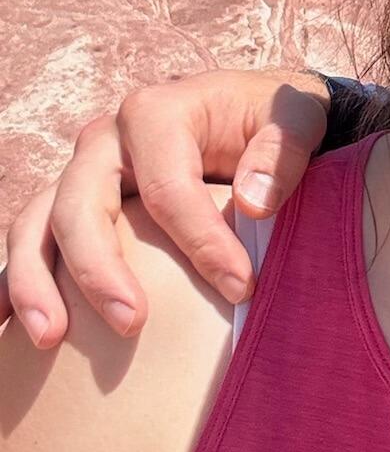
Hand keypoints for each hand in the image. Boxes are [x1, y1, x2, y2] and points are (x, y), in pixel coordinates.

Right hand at [0, 71, 329, 344]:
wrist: (251, 111)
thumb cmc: (272, 118)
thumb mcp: (299, 116)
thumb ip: (283, 152)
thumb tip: (254, 202)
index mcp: (157, 112)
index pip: (168, 186)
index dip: (201, 241)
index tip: (240, 287)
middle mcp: (107, 139)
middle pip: (82, 204)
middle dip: (99, 269)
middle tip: (131, 325)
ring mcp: (82, 172)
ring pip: (38, 224)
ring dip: (35, 282)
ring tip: (49, 340)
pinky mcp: (73, 203)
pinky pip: (33, 241)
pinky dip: (18, 282)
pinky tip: (10, 329)